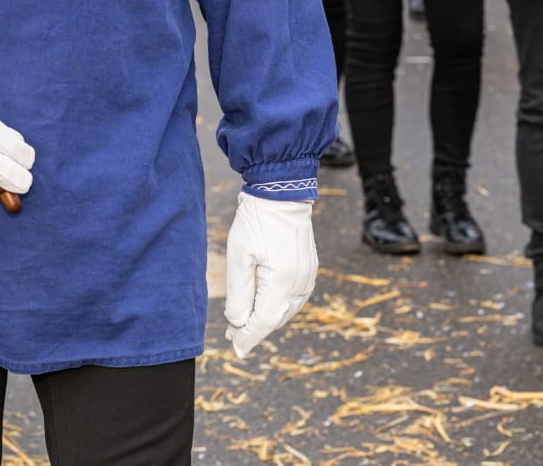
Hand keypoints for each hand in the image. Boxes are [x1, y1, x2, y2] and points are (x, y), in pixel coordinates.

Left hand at [224, 193, 317, 356]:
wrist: (281, 193)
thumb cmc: (256, 221)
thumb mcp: (239, 256)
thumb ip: (238, 293)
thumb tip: (237, 322)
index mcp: (283, 282)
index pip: (263, 322)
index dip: (248, 338)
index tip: (236, 349)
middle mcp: (300, 283)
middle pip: (276, 319)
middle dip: (254, 330)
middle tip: (233, 337)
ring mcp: (308, 276)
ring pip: (286, 310)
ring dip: (266, 320)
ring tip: (244, 325)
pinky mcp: (309, 269)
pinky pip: (294, 298)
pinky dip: (278, 307)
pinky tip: (265, 307)